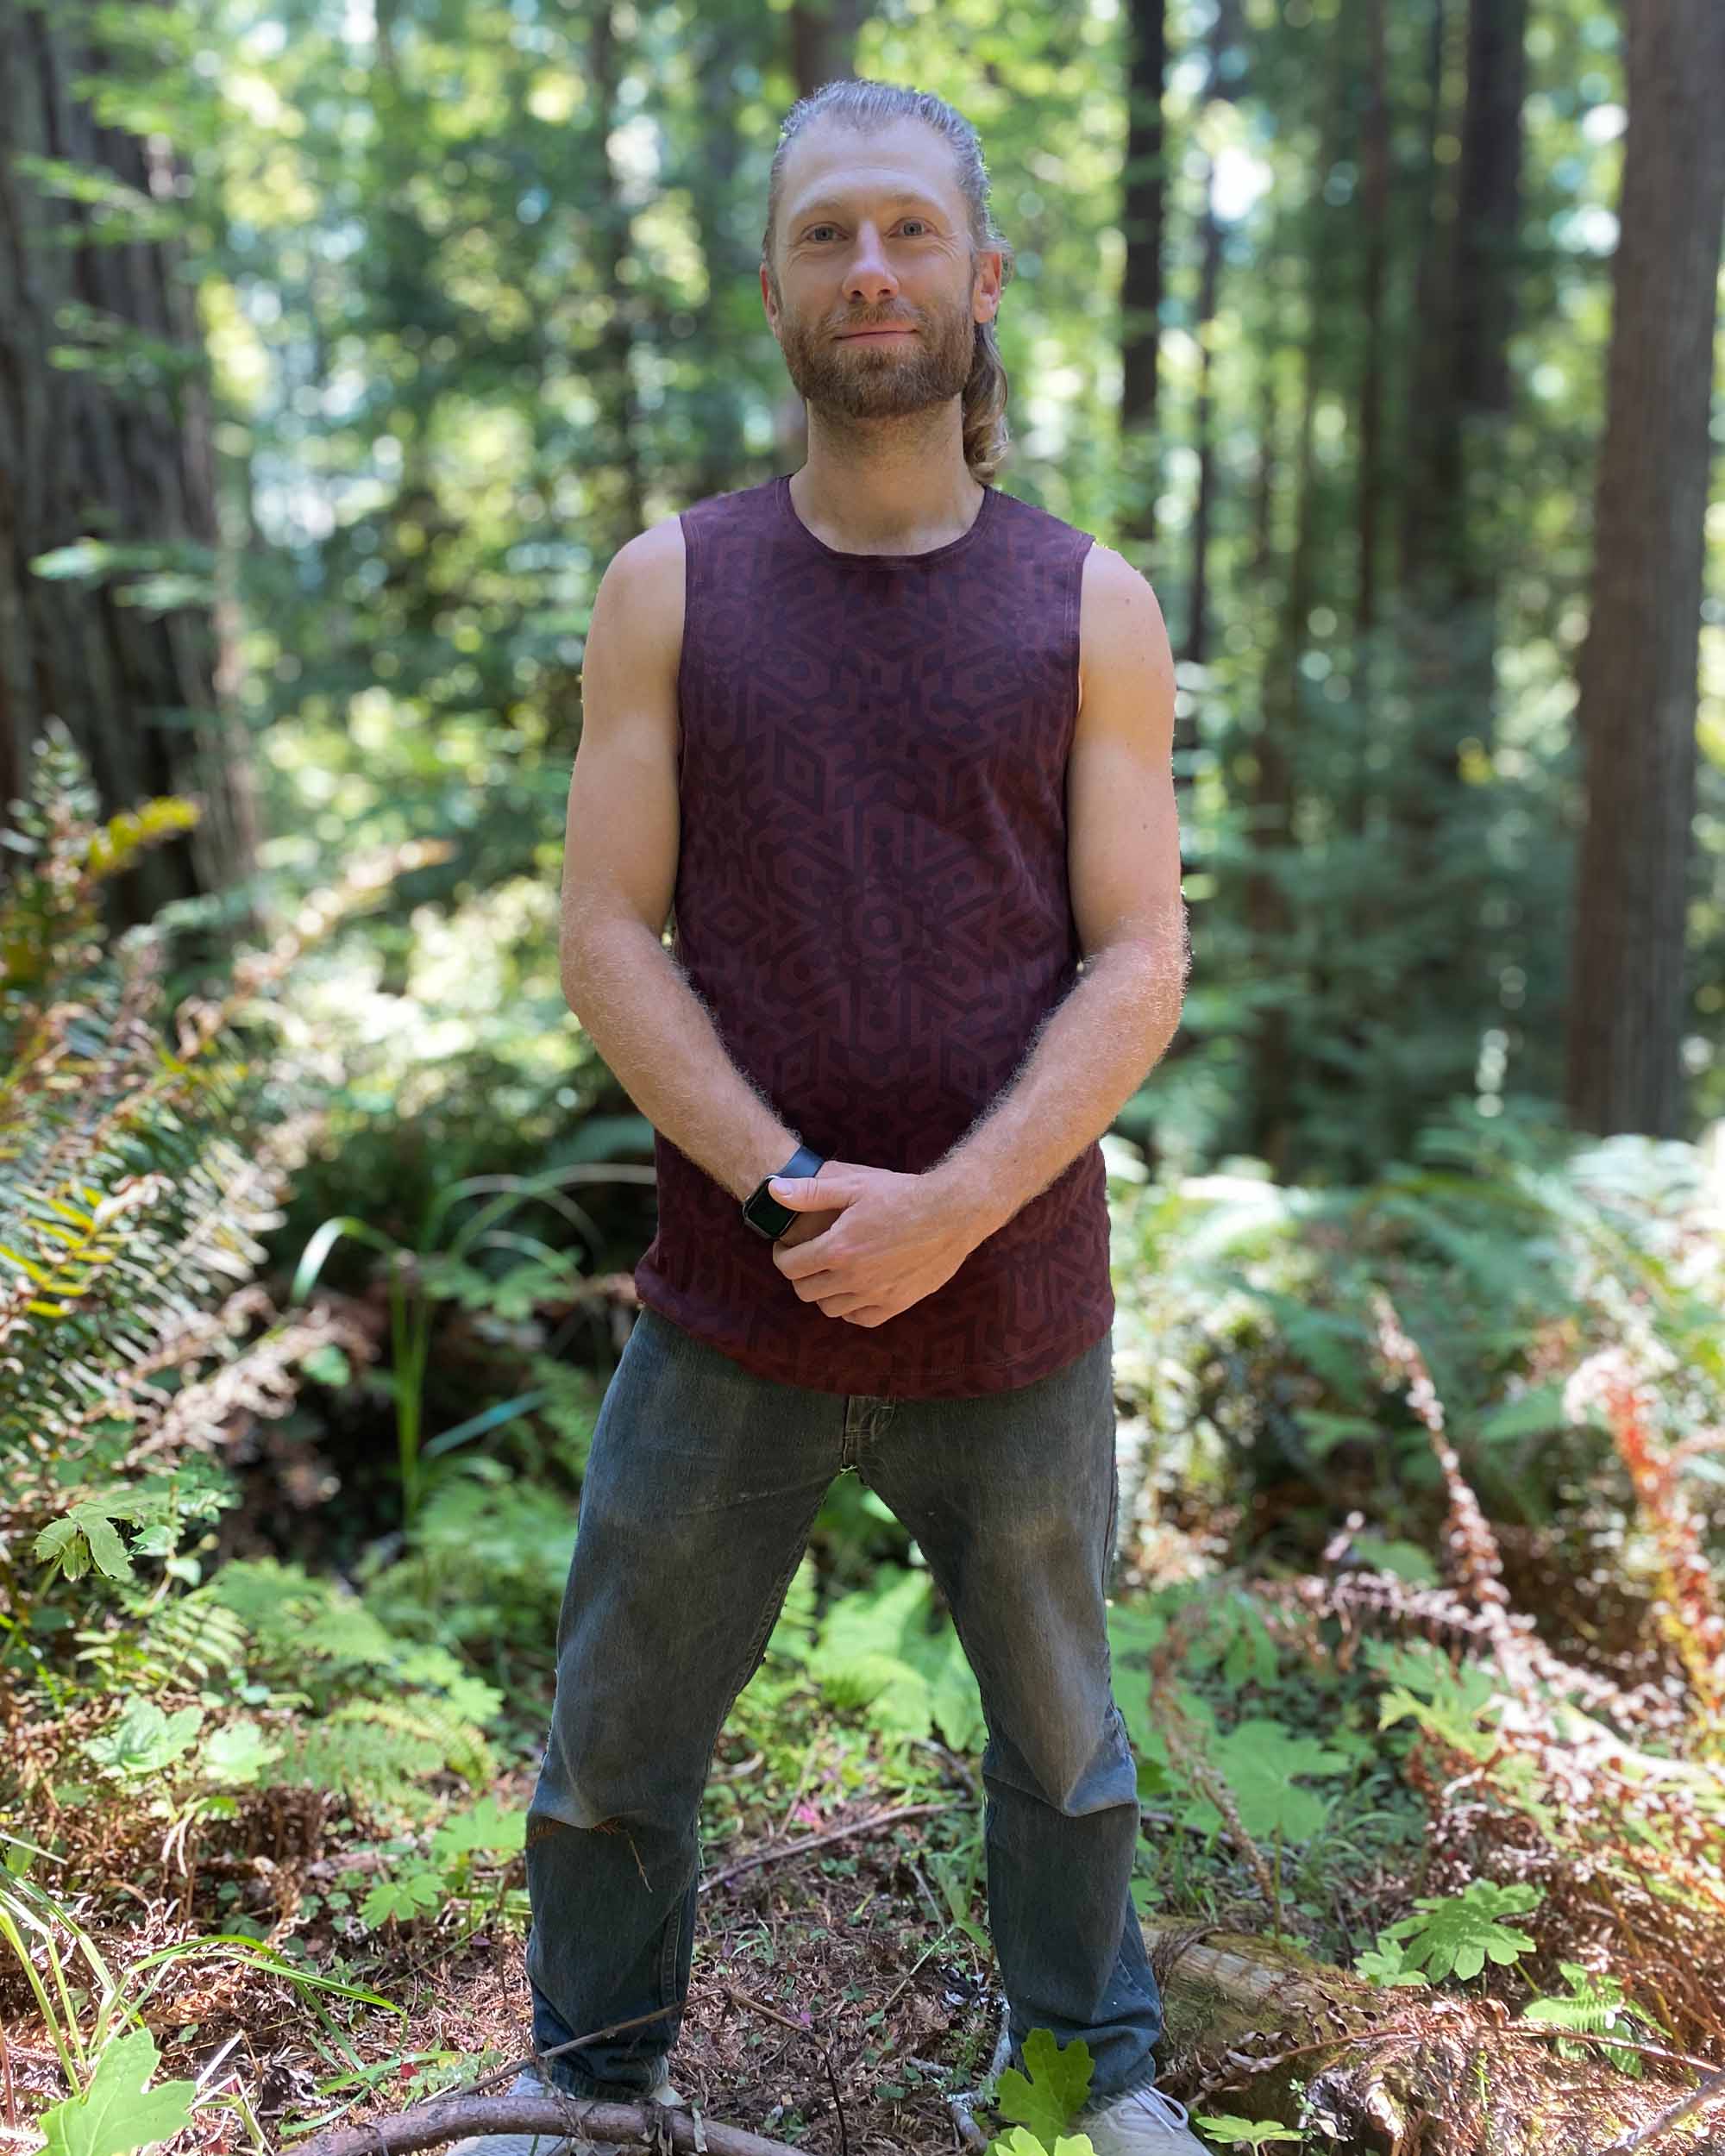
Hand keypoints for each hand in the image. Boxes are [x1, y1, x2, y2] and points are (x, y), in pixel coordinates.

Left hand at [768, 1159, 985, 1326]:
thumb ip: (811, 1192)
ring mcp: (877, 1294)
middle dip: (799, 1275)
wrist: (953, 1212)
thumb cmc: (903, 1194)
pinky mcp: (898, 1303)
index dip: (781, 1256)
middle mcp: (855, 1277)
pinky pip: (861, 1319)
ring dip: (823, 1293)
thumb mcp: (855, 1184)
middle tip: (805, 1260)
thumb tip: (773, 1191)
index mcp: (839, 1248)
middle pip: (806, 1291)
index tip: (785, 1248)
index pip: (791, 1266)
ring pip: (831, 1309)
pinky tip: (854, 1290)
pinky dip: (851, 1308)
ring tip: (829, 1273)